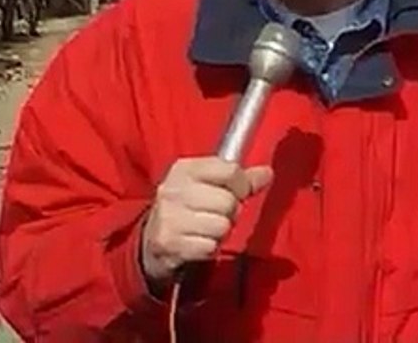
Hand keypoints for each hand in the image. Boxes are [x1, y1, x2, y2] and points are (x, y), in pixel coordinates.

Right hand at [139, 157, 272, 285]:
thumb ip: (239, 178)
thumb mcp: (207, 184)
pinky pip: (210, 246)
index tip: (236, 192)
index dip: (241, 185)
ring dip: (220, 232)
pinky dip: (210, 248)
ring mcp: (169, 216)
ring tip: (206, 229)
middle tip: (216, 215)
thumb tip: (267, 173)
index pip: (229, 170)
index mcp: (184, 169)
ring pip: (222, 225)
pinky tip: (198, 242)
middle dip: (230, 212)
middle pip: (228, 201)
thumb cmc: (186, 207)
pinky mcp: (170, 242)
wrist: (150, 241)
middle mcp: (174, 189)